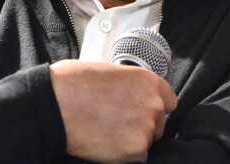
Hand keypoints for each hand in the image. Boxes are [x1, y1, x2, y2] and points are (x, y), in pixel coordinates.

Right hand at [49, 60, 176, 162]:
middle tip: (118, 122)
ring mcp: (146, 128)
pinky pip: (136, 157)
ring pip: (146, 141)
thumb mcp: (113, 73)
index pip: (169, 101)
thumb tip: (131, 95)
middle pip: (158, 123)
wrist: (60, 102)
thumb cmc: (78, 83)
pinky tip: (106, 142)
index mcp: (149, 81)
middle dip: (142, 125)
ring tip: (107, 130)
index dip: (154, 108)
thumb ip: (131, 86)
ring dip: (131, 140)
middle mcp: (153, 104)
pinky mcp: (136, 150)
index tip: (142, 111)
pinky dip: (123, 154)